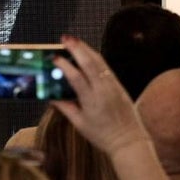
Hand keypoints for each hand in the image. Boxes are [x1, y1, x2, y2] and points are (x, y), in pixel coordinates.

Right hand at [51, 35, 149, 156]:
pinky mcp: (119, 85)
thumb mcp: (80, 124)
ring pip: (99, 62)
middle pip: (89, 63)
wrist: (128, 141)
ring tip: (74, 40)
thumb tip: (51, 96)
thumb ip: (65, 108)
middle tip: (65, 38)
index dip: (64, 66)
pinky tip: (88, 52)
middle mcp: (103, 90)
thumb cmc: (102, 135)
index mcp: (91, 101)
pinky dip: (95, 57)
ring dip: (86, 49)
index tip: (54, 57)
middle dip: (77, 48)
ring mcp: (113, 86)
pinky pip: (106, 67)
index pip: (76, 78)